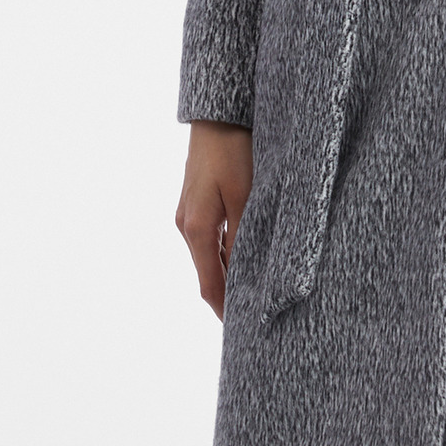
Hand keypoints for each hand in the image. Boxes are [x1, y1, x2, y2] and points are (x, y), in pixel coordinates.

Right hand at [175, 121, 253, 320]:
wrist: (218, 114)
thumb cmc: (235, 151)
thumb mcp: (247, 196)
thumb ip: (245, 238)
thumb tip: (246, 277)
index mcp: (196, 229)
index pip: (211, 286)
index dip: (227, 311)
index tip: (245, 331)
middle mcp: (187, 226)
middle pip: (209, 273)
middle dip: (230, 295)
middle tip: (258, 314)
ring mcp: (189, 213)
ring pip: (211, 255)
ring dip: (231, 272)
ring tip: (258, 287)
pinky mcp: (196, 201)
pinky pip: (212, 237)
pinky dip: (228, 251)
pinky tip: (248, 252)